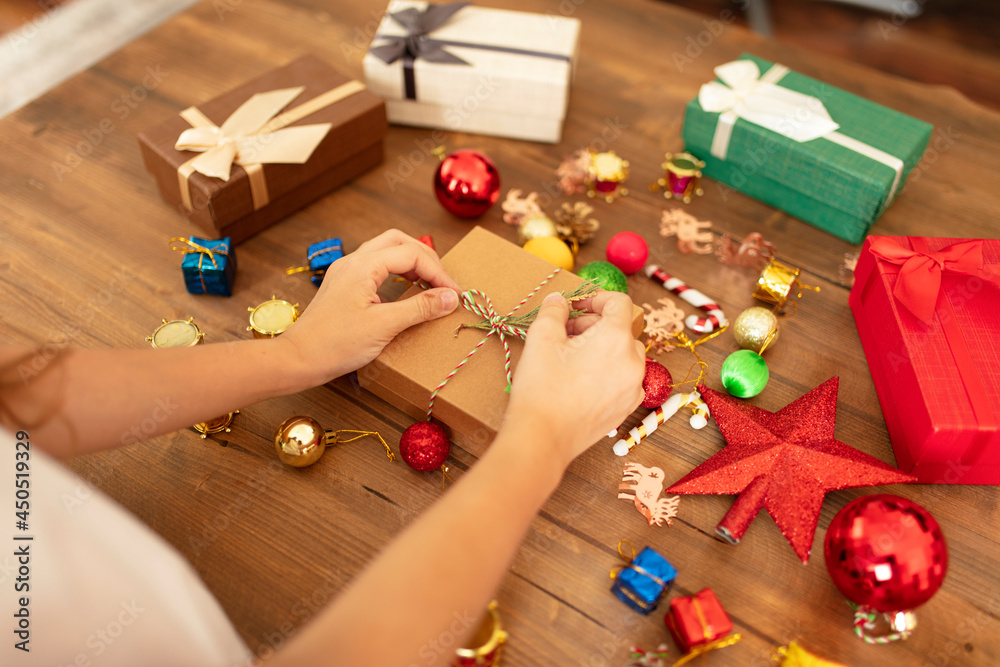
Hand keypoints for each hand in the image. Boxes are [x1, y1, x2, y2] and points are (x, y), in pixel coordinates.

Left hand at [278, 230, 459, 384]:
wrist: (299, 359)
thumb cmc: (335, 344)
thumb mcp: (385, 326)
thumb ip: (420, 308)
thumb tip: (450, 297)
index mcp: (363, 266)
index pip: (411, 254)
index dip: (438, 272)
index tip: (454, 295)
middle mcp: (353, 262)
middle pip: (397, 241)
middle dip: (425, 257)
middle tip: (442, 281)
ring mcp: (346, 272)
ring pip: (385, 252)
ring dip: (410, 262)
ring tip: (428, 284)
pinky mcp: (343, 286)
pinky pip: (375, 267)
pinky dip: (396, 273)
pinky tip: (404, 293)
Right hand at [503, 290, 644, 466]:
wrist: (543, 438)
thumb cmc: (542, 389)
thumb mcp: (541, 338)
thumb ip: (553, 311)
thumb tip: (559, 300)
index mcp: (616, 339)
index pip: (620, 303)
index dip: (597, 297)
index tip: (578, 306)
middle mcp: (634, 362)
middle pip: (622, 329)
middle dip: (595, 325)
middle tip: (566, 333)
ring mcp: (633, 388)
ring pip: (625, 354)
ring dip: (603, 347)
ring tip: (573, 357)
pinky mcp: (627, 408)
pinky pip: (624, 378)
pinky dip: (608, 370)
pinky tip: (581, 380)